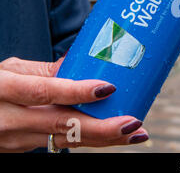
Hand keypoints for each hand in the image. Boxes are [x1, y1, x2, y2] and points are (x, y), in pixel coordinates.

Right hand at [0, 57, 147, 151]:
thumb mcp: (11, 69)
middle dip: (103, 127)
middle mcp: (11, 118)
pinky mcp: (24, 149)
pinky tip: (114, 135)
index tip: (108, 88)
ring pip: (67, 140)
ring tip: (135, 134)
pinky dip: (90, 140)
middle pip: (62, 125)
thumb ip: (46, 70)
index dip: (78, 91)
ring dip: (104, 139)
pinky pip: (62, 144)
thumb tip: (82, 63)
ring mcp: (16, 139)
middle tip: (133, 123)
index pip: (45, 91)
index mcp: (6, 89)